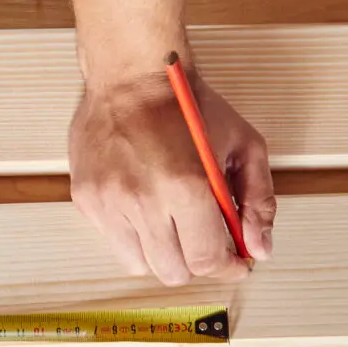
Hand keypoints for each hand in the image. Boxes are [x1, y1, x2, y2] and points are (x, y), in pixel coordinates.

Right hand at [69, 60, 273, 283]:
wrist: (132, 75)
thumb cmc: (191, 106)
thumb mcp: (245, 145)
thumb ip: (259, 201)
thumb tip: (260, 248)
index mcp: (187, 187)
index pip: (207, 260)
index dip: (227, 267)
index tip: (236, 261)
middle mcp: (143, 200)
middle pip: (173, 271)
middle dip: (196, 262)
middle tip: (205, 240)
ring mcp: (109, 202)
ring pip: (141, 263)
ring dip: (163, 252)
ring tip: (173, 224)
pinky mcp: (87, 198)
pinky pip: (113, 241)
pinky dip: (134, 235)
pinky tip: (146, 207)